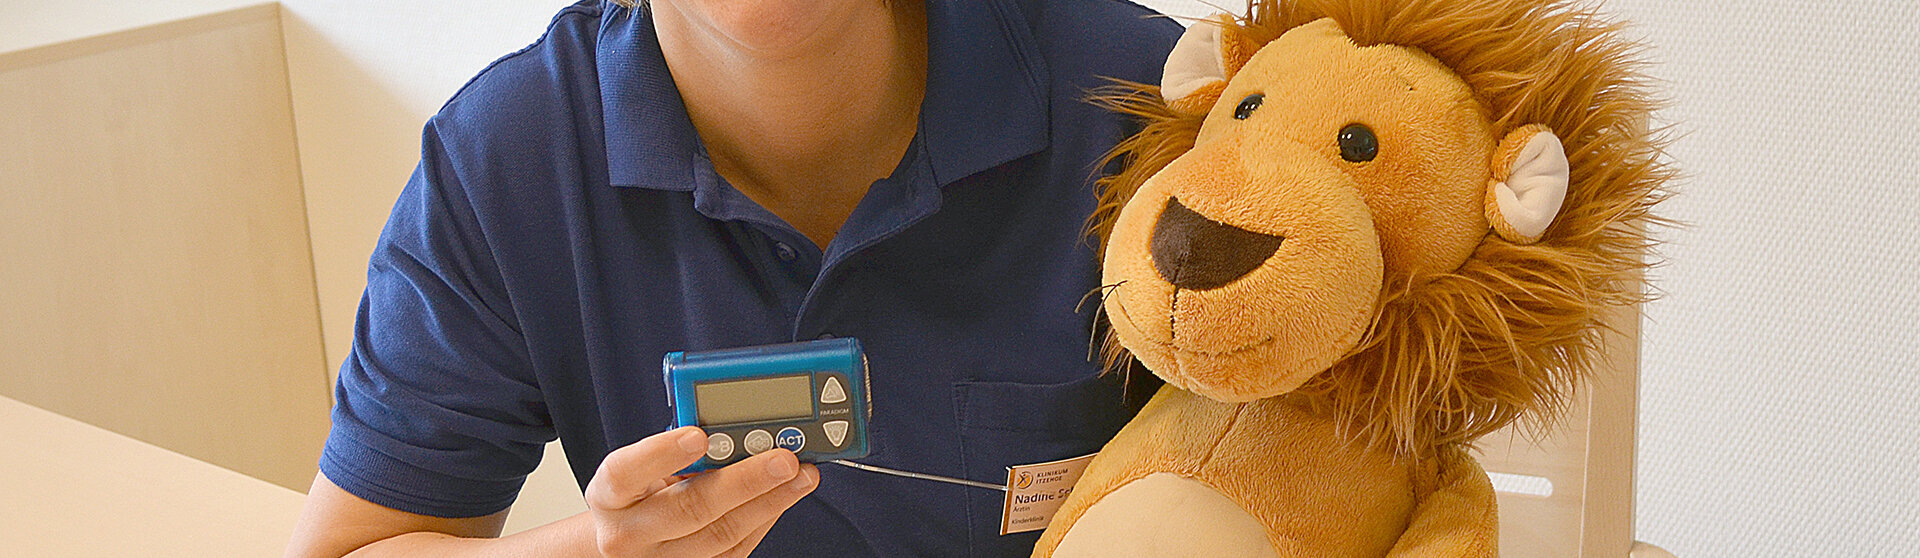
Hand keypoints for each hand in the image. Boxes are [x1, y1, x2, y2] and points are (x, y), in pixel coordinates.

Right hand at [583, 426, 818, 556]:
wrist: (625, 541)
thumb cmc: (638, 495)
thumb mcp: (642, 468)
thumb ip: (680, 451)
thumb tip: (740, 430)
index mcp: (609, 495)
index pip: (627, 473)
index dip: (661, 453)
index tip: (698, 435)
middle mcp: (628, 534)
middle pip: (689, 508)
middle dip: (745, 481)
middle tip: (783, 459)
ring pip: (721, 535)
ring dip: (770, 502)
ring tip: (801, 476)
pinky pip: (734, 551)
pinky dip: (764, 519)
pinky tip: (783, 497)